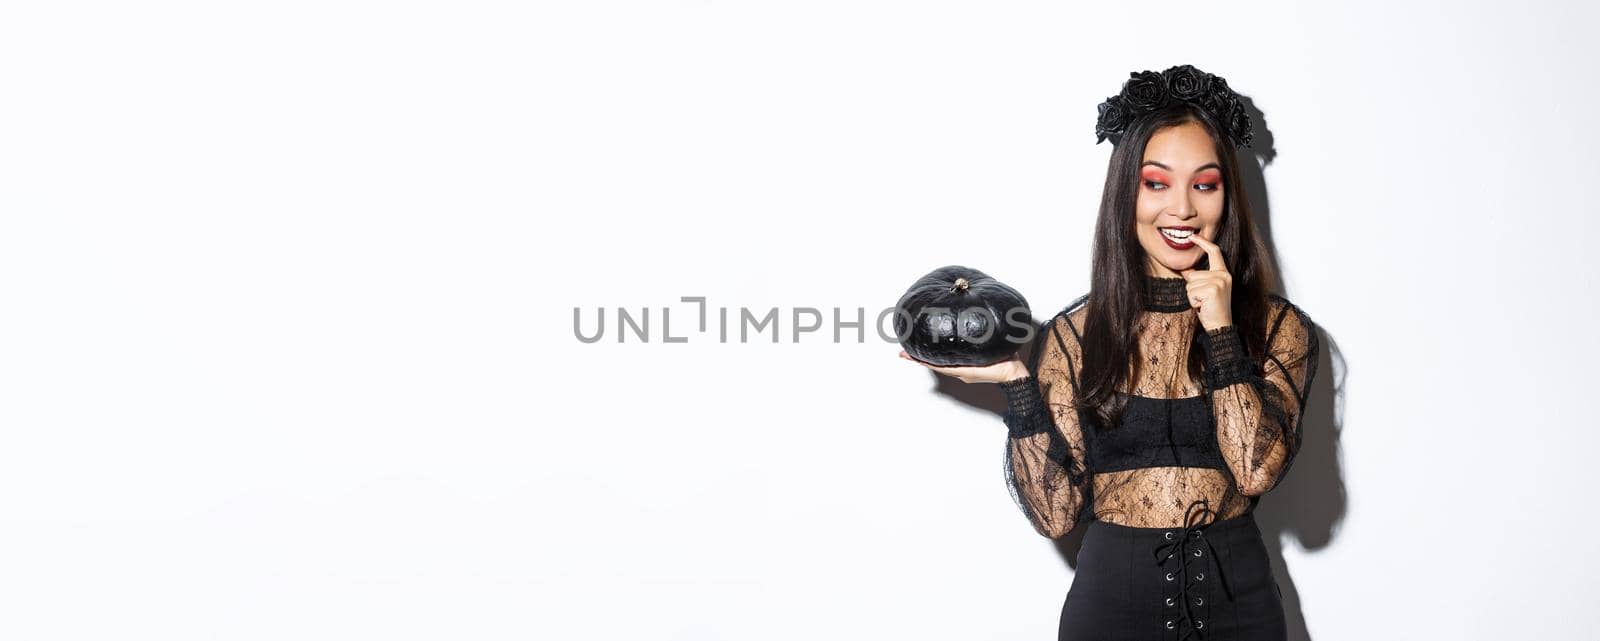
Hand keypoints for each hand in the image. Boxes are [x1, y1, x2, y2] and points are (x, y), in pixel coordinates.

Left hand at [899, 350, 1028, 383]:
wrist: (1016, 374)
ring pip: (941, 364)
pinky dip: (940, 357)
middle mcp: (959, 372)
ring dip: (928, 358)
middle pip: (935, 364)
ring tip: (913, 351)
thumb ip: (977, 350)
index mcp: (962, 370)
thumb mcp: (988, 358)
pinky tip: (938, 349)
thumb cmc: (1005, 366)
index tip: (905, 355)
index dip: (920, 360)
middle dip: (919, 358)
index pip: (935, 365)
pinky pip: (950, 362)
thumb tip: (963, 340)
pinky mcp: (968, 368)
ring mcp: (963, 370)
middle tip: (903, 352)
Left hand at [1180, 233, 1233, 330]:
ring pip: (1190, 284)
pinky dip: (1193, 301)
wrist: (1221, 326)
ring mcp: (1218, 282)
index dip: (1203, 243)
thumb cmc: (1212, 309)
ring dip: (1192, 296)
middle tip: (1203, 300)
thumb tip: (1186, 271)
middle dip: (1192, 288)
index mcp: (1223, 273)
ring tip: (1204, 303)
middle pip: (1193, 275)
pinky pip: (1190, 292)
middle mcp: (1223, 275)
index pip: (1214, 252)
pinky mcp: (1212, 289)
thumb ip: (1198, 279)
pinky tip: (1203, 306)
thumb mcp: (1206, 291)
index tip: (1193, 237)